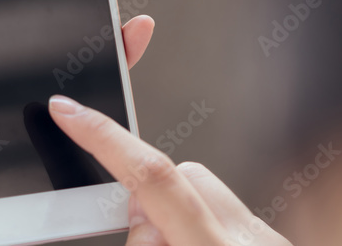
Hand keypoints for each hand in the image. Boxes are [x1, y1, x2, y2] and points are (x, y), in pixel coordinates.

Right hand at [49, 95, 292, 244]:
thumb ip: (142, 242)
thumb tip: (138, 213)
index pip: (151, 176)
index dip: (104, 137)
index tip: (67, 108)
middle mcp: (249, 240)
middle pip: (177, 174)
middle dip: (145, 200)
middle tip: (148, 243)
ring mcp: (268, 239)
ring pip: (199, 190)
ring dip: (172, 218)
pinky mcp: (275, 240)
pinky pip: (223, 211)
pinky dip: (200, 227)